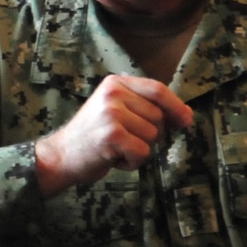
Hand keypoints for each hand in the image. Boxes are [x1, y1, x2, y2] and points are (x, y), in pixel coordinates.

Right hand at [35, 75, 193, 197]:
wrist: (60, 156)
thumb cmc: (91, 137)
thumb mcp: (114, 111)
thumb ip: (143, 107)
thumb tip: (185, 114)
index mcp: (115, 83)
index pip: (158, 89)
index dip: (176, 106)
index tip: (186, 120)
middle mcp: (113, 93)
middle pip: (158, 116)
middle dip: (150, 135)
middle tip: (124, 141)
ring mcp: (112, 113)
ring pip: (153, 136)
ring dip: (139, 150)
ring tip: (116, 150)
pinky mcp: (112, 134)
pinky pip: (142, 152)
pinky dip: (132, 162)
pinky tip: (113, 159)